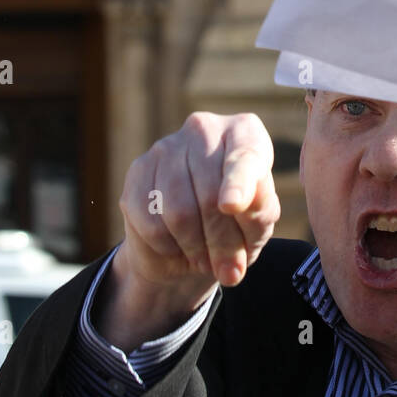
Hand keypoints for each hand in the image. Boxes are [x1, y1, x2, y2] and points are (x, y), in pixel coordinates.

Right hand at [118, 111, 280, 294]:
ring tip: (206, 258)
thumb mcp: (259, 223)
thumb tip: (234, 206)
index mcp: (244, 132)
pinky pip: (151, 222)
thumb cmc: (237, 224)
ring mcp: (166, 146)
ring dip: (196, 247)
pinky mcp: (137, 171)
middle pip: (210, 194)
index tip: (232, 205)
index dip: (238, 183)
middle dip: (222, 241)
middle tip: (230, 268)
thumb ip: (258, 211)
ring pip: (179, 210)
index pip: (244, 158)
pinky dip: (168, 247)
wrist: (191, 243)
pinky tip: (178, 247)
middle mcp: (204, 128)